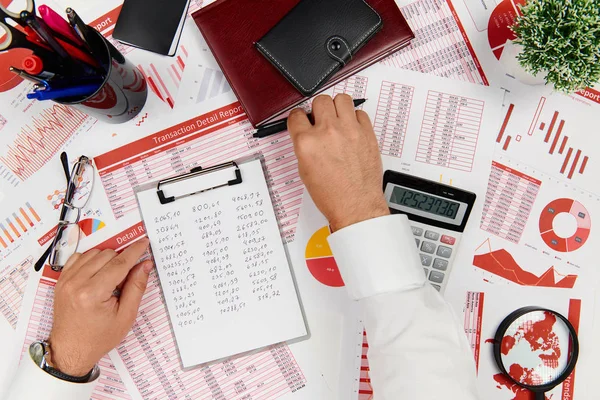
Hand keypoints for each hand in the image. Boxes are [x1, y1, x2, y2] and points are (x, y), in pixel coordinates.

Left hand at [48, 239, 152, 375]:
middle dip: (121, 261)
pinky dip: (91, 260)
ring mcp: (66, 281)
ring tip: (111, 279)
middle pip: (107, 255)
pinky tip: (97, 273)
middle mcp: (76, 284)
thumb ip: (136, 287)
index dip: (134, 251)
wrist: (71, 350)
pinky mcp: (61, 281)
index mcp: (93, 294)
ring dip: (107, 260)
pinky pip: (79, 257)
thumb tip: (145, 264)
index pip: (119, 264)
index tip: (144, 243)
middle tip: (126, 278)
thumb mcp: (125, 316)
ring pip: (93, 253)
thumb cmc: (99, 337)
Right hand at [288, 94, 389, 230]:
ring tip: (338, 119)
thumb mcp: (304, 171)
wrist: (356, 206)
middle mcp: (328, 132)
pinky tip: (352, 129)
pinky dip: (355, 118)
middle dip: (318, 110)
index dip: (299, 118)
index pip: (296, 114)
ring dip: (337, 107)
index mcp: (307, 142)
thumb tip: (306, 133)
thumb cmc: (332, 195)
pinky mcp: (367, 133)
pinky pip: (360, 112)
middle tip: (321, 120)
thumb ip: (304, 146)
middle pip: (320, 100)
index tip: (302, 121)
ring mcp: (350, 130)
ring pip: (341, 99)